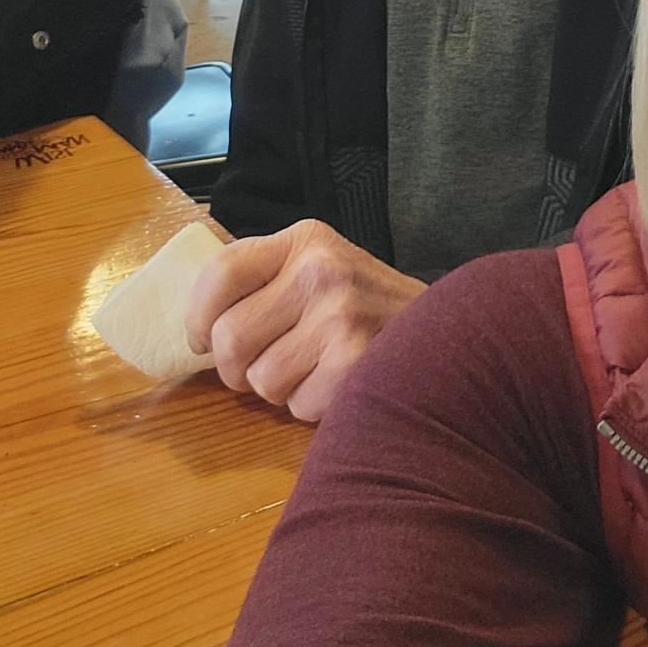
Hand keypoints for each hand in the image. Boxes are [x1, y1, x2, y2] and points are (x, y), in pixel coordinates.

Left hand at [185, 220, 425, 422]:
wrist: (451, 330)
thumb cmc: (369, 304)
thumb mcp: (320, 266)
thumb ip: (265, 278)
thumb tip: (196, 325)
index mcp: (305, 240)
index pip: (221, 272)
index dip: (196, 316)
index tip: (199, 340)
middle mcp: (321, 271)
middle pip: (229, 338)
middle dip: (234, 367)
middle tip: (258, 367)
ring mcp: (341, 317)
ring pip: (260, 380)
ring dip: (277, 388)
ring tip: (311, 368)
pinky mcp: (355, 363)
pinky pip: (296, 405)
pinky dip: (310, 406)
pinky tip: (336, 382)